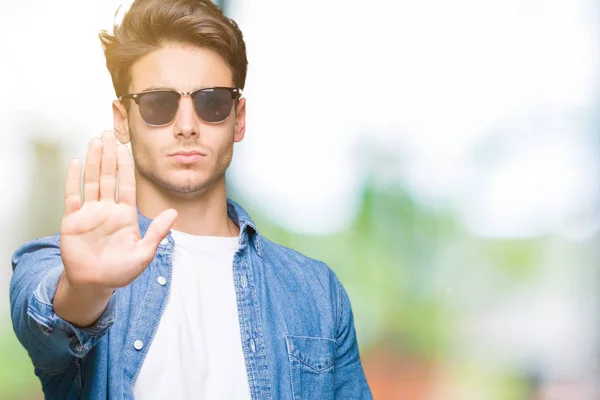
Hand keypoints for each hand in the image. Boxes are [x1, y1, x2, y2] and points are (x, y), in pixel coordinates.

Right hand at [59, 131, 176, 290]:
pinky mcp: (72, 220)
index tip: (126, 147)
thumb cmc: (120, 271)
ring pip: (91, 181)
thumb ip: (157, 232)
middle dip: (108, 156)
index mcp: (125, 215)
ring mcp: (89, 213)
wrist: (94, 284)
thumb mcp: (144, 254)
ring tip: (95, 141)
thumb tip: (174, 213)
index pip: (126, 184)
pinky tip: (76, 163)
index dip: (125, 166)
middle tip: (109, 134)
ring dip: (92, 161)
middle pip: (108, 176)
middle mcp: (108, 209)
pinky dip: (73, 180)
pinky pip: (72, 196)